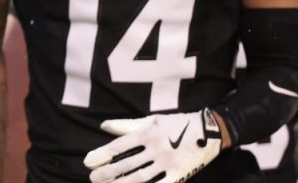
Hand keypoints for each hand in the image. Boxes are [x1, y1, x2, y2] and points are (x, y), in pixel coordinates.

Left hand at [83, 108, 221, 182]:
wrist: (209, 130)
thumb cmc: (176, 123)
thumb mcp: (151, 120)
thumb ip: (126, 125)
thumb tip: (103, 126)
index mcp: (147, 133)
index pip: (119, 146)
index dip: (102, 155)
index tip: (88, 162)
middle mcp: (156, 148)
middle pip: (126, 163)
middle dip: (107, 173)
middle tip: (93, 179)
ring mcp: (168, 162)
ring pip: (139, 177)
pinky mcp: (180, 174)